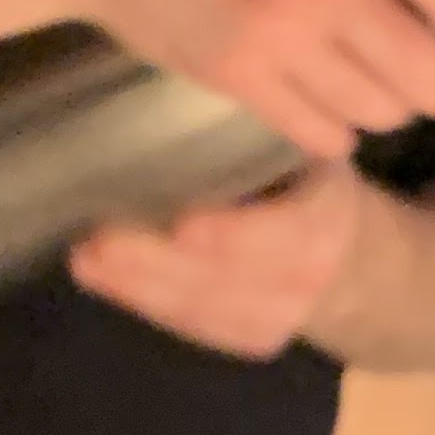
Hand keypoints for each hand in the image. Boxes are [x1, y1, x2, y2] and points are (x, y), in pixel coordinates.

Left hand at [68, 165, 366, 359]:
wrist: (349, 262)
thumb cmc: (309, 185)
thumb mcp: (307, 153)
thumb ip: (270, 139)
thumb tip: (211, 93)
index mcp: (324, 224)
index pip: (282, 236)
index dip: (234, 236)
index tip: (185, 226)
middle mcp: (304, 283)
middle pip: (225, 279)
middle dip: (158, 263)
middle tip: (101, 239)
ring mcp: (276, 321)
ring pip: (200, 309)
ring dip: (136, 286)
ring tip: (85, 258)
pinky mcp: (248, 341)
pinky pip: (191, 326)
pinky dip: (142, 303)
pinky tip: (101, 278)